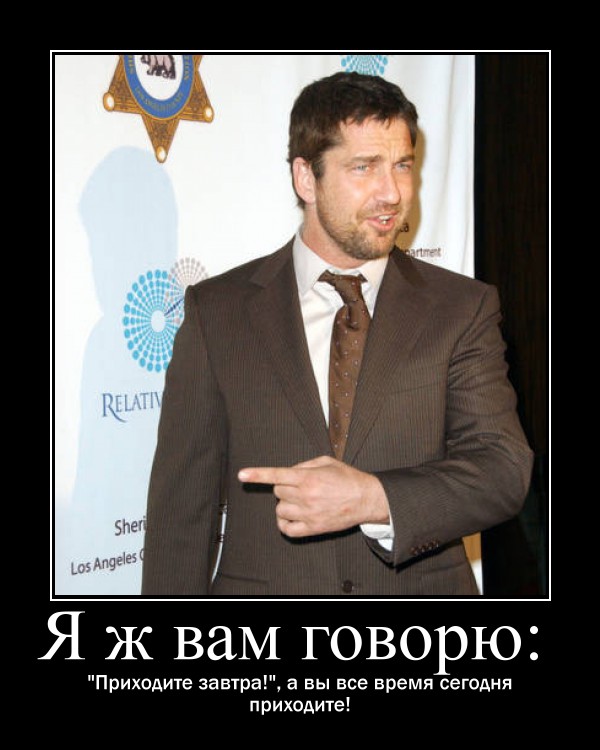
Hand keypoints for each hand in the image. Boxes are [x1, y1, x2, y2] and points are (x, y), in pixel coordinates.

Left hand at [238, 456, 389, 537]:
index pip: (277, 475)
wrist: (366, 499)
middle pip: (277, 492)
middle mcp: (306, 496)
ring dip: (285, 505)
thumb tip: (289, 472)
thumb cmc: (347, 478)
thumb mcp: (326, 462)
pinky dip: (285, 524)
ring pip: (280, 510)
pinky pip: (287, 529)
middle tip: (300, 487)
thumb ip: (304, 465)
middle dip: (284, 488)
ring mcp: (308, 514)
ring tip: (300, 501)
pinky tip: (292, 517)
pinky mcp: (313, 528)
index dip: (257, 474)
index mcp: (308, 478)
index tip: (242, 475)